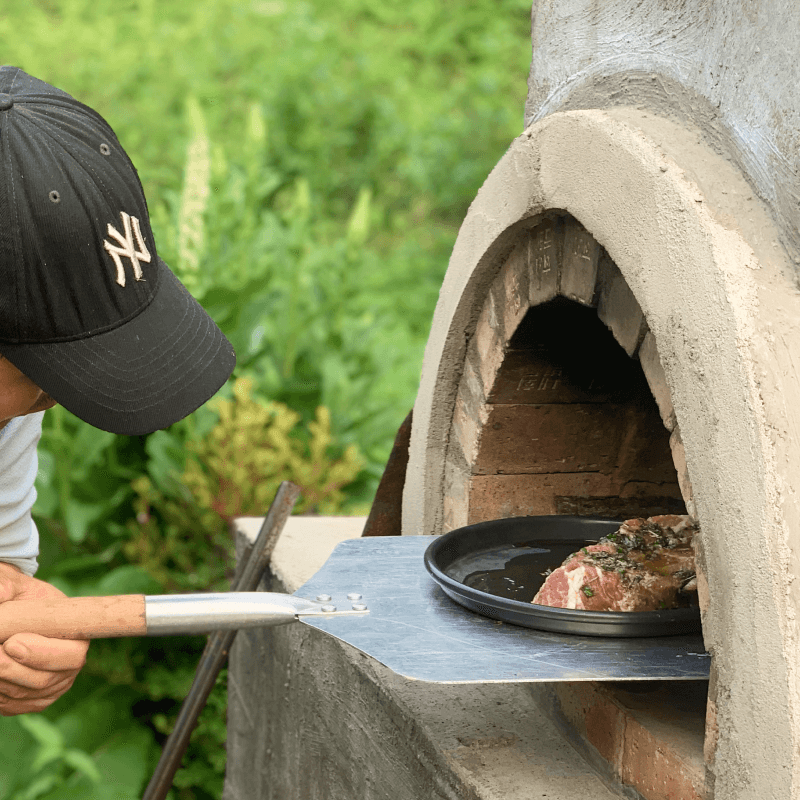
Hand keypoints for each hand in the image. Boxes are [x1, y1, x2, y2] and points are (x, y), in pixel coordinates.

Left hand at [0, 563, 87, 714]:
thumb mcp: (14, 586)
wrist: (17, 613)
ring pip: (22, 694)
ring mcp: (55, 685)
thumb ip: (6, 587)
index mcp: (79, 634)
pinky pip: (12, 704)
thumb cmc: (19, 597)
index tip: (10, 643)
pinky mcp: (35, 700)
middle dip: (11, 669)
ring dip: (0, 678)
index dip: (40, 654)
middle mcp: (72, 664)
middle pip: (43, 680)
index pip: (71, 654)